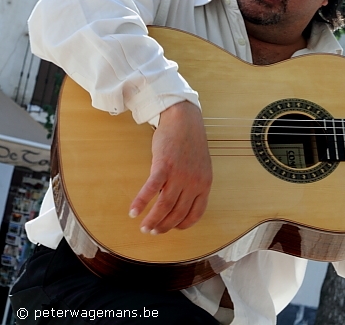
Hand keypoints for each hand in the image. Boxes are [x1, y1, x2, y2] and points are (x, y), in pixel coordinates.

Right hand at [129, 101, 212, 233]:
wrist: (184, 120)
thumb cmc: (190, 143)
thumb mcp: (200, 166)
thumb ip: (194, 184)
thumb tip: (181, 201)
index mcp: (205, 184)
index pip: (195, 214)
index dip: (182, 224)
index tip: (172, 228)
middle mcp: (194, 183)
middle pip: (178, 214)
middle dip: (164, 226)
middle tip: (152, 231)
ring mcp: (179, 175)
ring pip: (164, 207)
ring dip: (152, 221)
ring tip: (143, 227)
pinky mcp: (164, 166)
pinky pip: (151, 190)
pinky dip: (141, 203)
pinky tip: (133, 212)